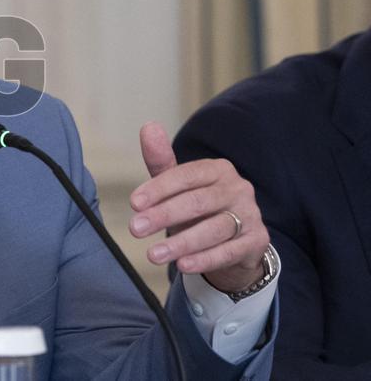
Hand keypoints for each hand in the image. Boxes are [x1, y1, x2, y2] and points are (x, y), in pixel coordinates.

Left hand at [129, 121, 269, 291]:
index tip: (134, 203)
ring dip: (181, 243)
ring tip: (153, 254)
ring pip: (214, 229)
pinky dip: (205, 259)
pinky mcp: (257, 240)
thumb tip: (148, 126)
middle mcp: (238, 188)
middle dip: (163, 215)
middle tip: (135, 229)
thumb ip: (162, 161)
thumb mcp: (178, 186)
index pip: (186, 176)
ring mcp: (250, 214)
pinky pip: (229, 251)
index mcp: (217, 169)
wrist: (234, 240)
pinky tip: (183, 265)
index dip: (158, 189)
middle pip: (197, 202)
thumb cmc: (199, 208)